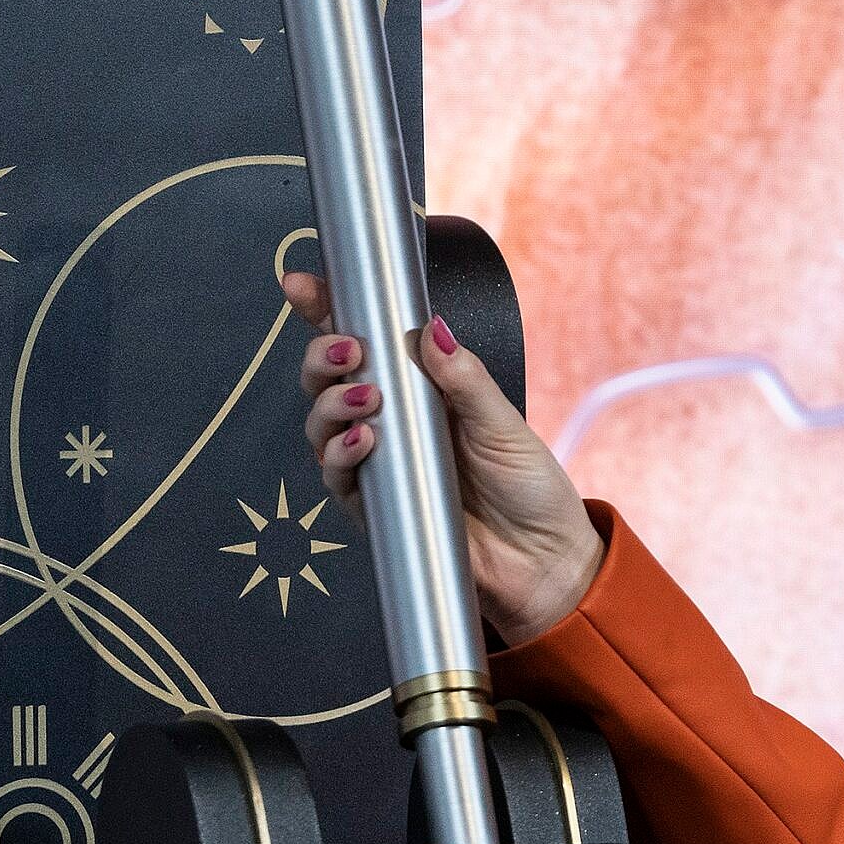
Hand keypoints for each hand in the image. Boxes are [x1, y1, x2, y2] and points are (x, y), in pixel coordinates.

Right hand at [284, 269, 604, 646]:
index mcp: (418, 389)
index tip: (303, 285)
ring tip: (367, 398)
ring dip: (332, 404)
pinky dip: (342, 455)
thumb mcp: (501, 422)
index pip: (362, 343)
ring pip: (321, 425)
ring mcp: (375, 463)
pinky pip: (337, 476)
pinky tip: (366, 442)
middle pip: (326, 379)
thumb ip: (464, 377)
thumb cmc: (525, 486)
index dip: (326, 312)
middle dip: (323, 356)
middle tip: (350, 350)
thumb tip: (432, 328)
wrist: (540, 558)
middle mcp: (388, 421)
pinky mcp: (372, 506)